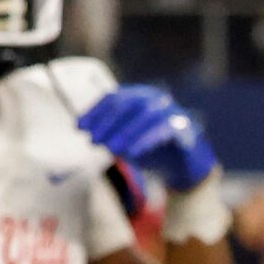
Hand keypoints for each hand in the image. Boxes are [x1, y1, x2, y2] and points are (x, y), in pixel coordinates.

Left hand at [78, 84, 218, 191]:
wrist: (184, 167)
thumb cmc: (151, 150)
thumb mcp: (125, 139)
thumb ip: (107, 131)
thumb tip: (81, 126)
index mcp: (140, 96)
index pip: (114, 99)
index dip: (95, 113)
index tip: (79, 128)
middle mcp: (156, 99)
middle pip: (128, 103)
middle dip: (108, 122)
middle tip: (93, 140)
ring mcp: (172, 111)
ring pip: (146, 115)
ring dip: (125, 132)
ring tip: (111, 150)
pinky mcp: (184, 128)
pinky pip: (164, 130)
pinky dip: (145, 141)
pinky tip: (131, 153)